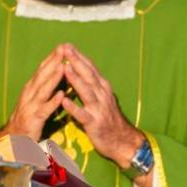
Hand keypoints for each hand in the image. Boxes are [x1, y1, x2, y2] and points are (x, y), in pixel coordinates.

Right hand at [0, 44, 68, 140]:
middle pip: (42, 75)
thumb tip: (58, 72)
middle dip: (53, 61)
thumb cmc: (28, 116)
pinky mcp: (33, 119)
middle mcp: (29, 93)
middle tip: (63, 49)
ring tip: (63, 67)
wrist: (14, 137)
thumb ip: (45, 86)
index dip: (52, 57)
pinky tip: (61, 95)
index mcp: (31, 88)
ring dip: (53, 78)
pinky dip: (52, 102)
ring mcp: (30, 106)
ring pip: (43, 90)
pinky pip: (44, 110)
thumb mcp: (36, 98)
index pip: (42, 69)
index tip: (63, 46)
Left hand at [59, 44, 144, 167]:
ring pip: (86, 92)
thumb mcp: (102, 97)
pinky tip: (64, 101)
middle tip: (65, 49)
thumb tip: (79, 69)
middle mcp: (102, 95)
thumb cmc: (108, 118)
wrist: (123, 141)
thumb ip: (91, 84)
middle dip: (76, 61)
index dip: (79, 56)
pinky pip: (83, 114)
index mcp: (102, 88)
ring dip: (75, 80)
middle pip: (88, 75)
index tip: (67, 45)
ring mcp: (99, 109)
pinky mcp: (95, 123)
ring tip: (65, 68)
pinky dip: (74, 107)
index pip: (90, 68)